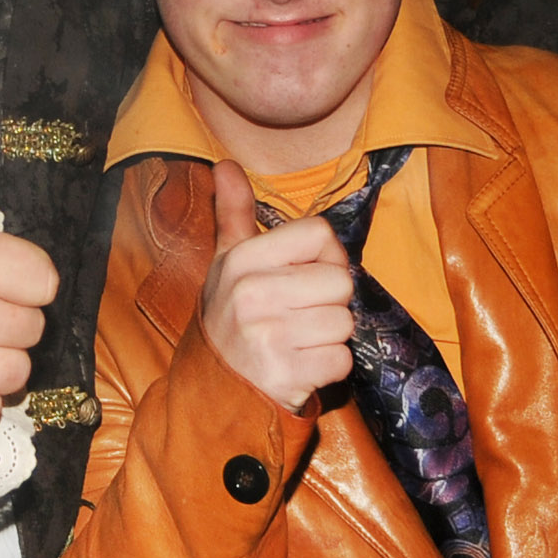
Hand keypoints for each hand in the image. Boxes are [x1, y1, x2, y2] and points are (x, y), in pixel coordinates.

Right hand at [201, 162, 356, 414]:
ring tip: (297, 344)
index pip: (320, 234)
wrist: (213, 392)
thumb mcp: (226, 265)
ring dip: (329, 339)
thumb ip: (233, 214)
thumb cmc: (230, 321)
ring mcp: (269, 337)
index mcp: (241, 260)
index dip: (326, 257)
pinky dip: (328, 369)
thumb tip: (226, 164)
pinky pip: (342, 361)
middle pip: (340, 281)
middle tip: (299, 318)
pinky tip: (300, 368)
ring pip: (344, 323)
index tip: (307, 276)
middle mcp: (252, 294)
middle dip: (329, 304)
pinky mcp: (286, 375)